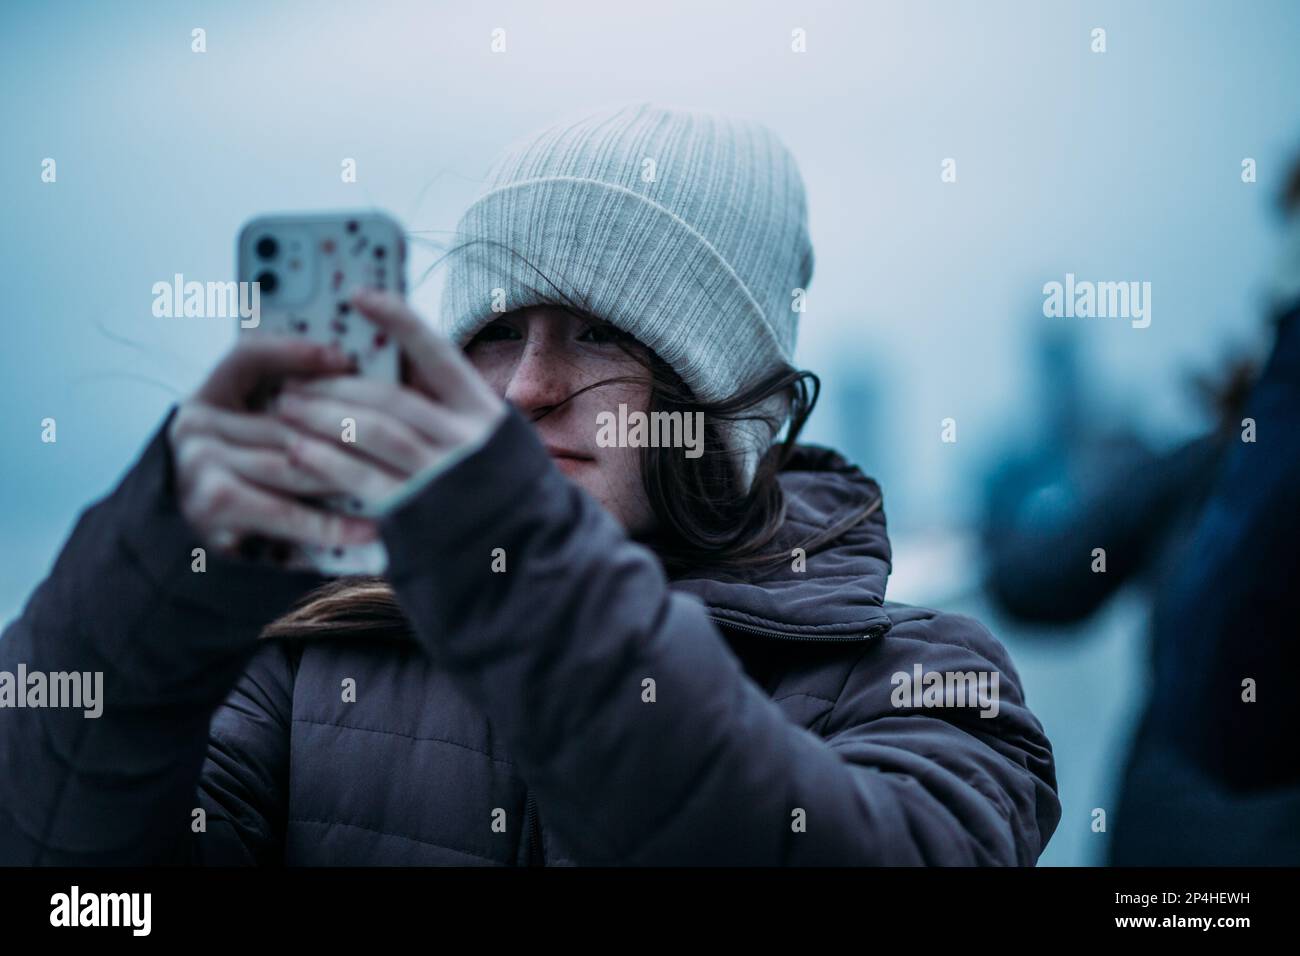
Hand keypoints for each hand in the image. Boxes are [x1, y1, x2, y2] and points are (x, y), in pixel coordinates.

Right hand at [168, 337, 380, 556]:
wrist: (182, 550)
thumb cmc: (236, 487)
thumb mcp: (249, 440)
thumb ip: (285, 414)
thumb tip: (352, 381)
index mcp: (208, 397)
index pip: (247, 357)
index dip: (293, 351)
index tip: (343, 357)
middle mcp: (196, 424)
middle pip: (287, 419)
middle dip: (347, 428)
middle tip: (401, 432)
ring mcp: (201, 464)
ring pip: (293, 463)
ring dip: (349, 473)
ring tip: (397, 479)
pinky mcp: (213, 504)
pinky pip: (285, 512)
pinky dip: (329, 524)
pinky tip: (368, 529)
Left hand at [266, 289, 508, 514]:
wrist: (528, 559)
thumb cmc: (495, 496)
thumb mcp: (490, 444)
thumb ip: (448, 411)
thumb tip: (390, 370)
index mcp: (485, 414)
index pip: (437, 353)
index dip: (398, 320)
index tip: (359, 296)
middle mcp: (466, 441)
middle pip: (391, 396)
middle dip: (336, 382)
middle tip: (294, 377)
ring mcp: (443, 477)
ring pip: (374, 432)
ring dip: (323, 415)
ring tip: (287, 408)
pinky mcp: (420, 514)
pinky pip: (364, 479)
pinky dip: (328, 461)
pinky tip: (299, 451)